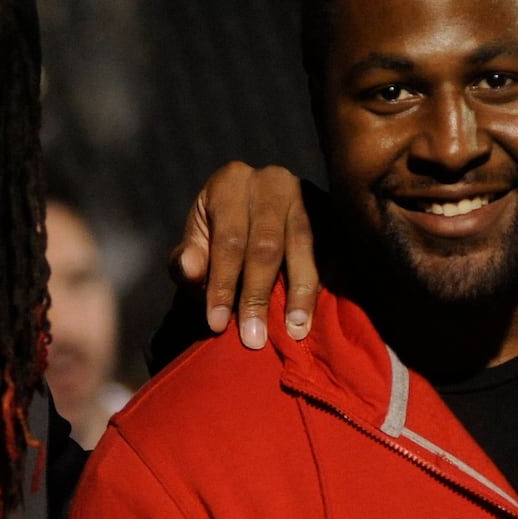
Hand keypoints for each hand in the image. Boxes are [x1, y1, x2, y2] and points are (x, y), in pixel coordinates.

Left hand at [170, 162, 316, 349]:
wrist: (252, 212)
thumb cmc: (217, 235)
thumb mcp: (194, 244)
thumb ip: (186, 261)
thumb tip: (190, 270)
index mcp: (230, 181)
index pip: (227, 240)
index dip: (222, 284)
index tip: (217, 324)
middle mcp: (271, 180)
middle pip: (265, 245)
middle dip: (258, 296)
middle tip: (254, 338)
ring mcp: (304, 192)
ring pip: (302, 246)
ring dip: (300, 293)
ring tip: (294, 331)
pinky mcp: (329, 208)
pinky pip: (331, 246)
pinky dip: (324, 278)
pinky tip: (316, 309)